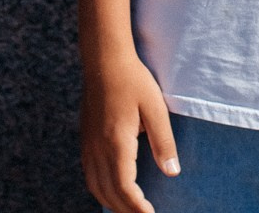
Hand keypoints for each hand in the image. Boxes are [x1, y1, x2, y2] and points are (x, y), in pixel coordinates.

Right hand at [80, 51, 179, 212]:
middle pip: (109, 193)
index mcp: (115, 143)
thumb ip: (163, 142)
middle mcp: (97, 149)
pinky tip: (114, 190)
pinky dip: (102, 190)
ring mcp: (88, 145)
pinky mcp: (85, 141)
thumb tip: (172, 172)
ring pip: (95, 187)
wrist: (104, 60)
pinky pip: (90, 175)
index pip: (124, 188)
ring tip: (132, 209)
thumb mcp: (155, 108)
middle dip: (127, 210)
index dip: (137, 208)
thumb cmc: (133, 81)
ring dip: (113, 202)